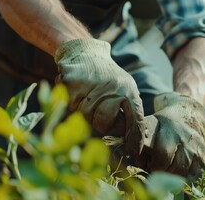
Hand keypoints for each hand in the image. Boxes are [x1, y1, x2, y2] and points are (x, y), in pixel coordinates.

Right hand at [55, 38, 145, 154]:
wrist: (86, 52)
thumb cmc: (108, 77)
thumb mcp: (125, 88)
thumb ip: (130, 112)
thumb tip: (133, 144)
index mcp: (128, 90)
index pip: (135, 119)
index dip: (134, 137)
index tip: (133, 152)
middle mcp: (112, 88)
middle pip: (103, 124)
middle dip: (100, 122)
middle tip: (98, 108)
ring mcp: (90, 86)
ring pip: (84, 117)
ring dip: (84, 111)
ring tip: (88, 96)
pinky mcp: (70, 83)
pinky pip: (69, 107)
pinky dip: (71, 102)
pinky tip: (77, 91)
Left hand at [138, 92, 204, 180]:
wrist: (188, 112)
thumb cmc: (162, 122)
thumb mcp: (149, 122)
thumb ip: (137, 135)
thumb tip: (126, 152)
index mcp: (167, 127)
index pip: (161, 152)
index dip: (150, 161)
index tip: (144, 161)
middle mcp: (183, 136)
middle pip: (170, 163)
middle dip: (158, 169)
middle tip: (153, 167)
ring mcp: (195, 146)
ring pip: (182, 171)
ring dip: (170, 175)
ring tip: (163, 168)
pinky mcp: (203, 155)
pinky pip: (194, 175)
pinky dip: (184, 178)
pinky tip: (176, 172)